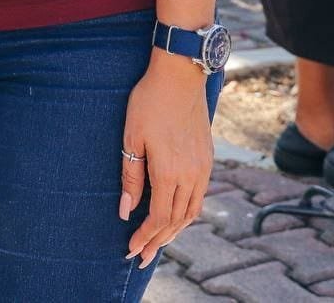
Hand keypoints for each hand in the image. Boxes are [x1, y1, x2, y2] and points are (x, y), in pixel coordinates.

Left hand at [119, 51, 211, 267]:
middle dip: (158, 241)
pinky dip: (186, 213)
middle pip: (176, 220)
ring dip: (174, 230)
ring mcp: (203, 167)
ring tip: (158, 242)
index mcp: (170, 172)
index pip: (158, 218)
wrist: (180, 76)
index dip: (145, 237)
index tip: (130, 250)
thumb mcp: (132, 137)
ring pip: (191, 211)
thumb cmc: (149, 102)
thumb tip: (126, 210)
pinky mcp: (208, 159)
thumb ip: (131, 176)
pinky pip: (199, 196)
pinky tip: (176, 215)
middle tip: (142, 257)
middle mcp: (191, 175)